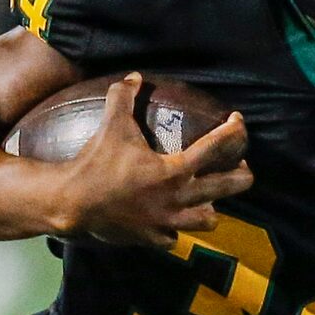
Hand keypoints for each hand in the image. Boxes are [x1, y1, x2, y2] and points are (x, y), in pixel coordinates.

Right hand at [49, 73, 251, 246]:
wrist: (73, 203)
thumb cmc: (96, 162)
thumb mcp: (111, 125)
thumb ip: (123, 97)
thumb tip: (134, 76)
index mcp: (175, 170)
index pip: (216, 148)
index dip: (233, 133)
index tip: (239, 122)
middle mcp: (179, 199)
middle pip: (228, 188)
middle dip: (242, 176)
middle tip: (242, 166)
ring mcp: (168, 222)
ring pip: (207, 220)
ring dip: (210, 208)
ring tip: (207, 197)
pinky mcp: (153, 238)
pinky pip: (174, 237)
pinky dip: (174, 228)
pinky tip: (169, 220)